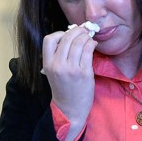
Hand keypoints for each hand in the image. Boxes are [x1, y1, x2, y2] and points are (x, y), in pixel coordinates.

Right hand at [42, 26, 97, 140]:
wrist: (70, 109)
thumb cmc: (63, 89)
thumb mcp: (53, 72)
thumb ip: (57, 56)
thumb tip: (69, 37)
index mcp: (48, 64)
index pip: (49, 39)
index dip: (59, 33)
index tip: (67, 35)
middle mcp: (58, 65)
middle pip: (67, 38)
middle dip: (77, 31)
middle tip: (83, 31)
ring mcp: (72, 69)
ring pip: (79, 42)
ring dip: (85, 36)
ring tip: (88, 37)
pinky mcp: (85, 72)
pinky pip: (88, 51)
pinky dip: (92, 44)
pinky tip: (93, 44)